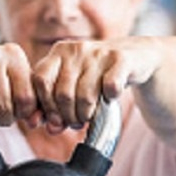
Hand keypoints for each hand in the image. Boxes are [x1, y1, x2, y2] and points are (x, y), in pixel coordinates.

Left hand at [28, 37, 162, 134]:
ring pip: (85, 96)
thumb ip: (54, 105)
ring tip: (89, 116)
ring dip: (87, 115)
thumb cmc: (96, 76)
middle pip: (63, 94)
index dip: (47, 106)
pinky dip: (109, 99)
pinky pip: (110, 87)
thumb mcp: (72, 85)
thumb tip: (45, 127)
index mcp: (59, 52)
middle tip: (76, 122)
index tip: (56, 119)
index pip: (40, 80)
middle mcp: (77, 49)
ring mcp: (99, 53)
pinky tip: (110, 98)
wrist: (134, 58)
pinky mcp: (121, 59)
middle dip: (69, 116)